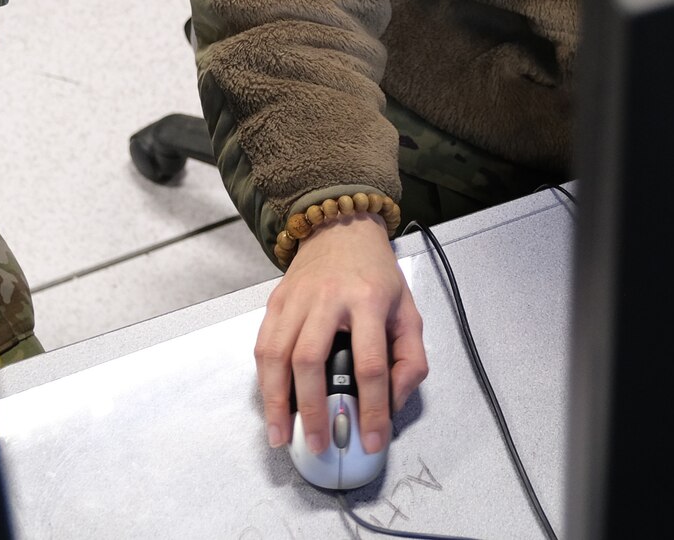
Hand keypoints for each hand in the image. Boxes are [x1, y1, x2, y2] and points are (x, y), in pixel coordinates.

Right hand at [254, 214, 427, 458]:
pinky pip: (263, 345)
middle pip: (310, 360)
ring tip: (281, 434)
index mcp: (369, 300)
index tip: (373, 439)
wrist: (341, 229)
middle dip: (312, 410)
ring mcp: (296, 298)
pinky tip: (271, 403)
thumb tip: (392, 402)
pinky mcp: (276, 301)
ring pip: (276, 354)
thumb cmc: (377, 276)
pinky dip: (263, 379)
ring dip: (276, 401)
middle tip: (320, 443)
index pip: (370, 364)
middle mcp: (327, 298)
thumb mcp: (408, 312)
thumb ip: (411, 360)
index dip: (373, 407)